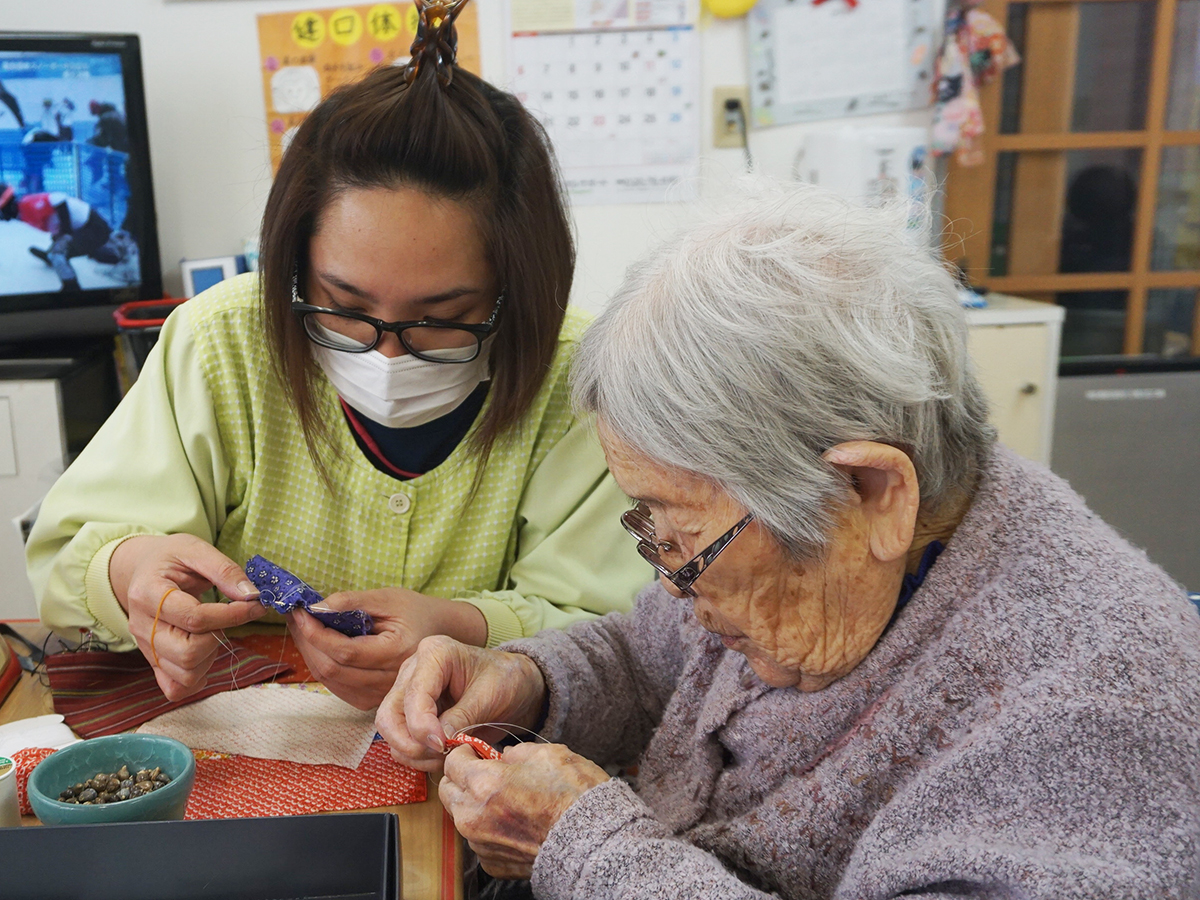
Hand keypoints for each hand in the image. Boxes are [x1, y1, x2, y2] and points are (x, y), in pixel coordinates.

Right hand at [109, 533, 267, 701]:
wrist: (142, 567)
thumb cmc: (171, 557)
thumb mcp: (196, 549)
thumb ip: (225, 570)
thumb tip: (251, 596)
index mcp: (148, 593)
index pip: (194, 618)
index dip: (232, 615)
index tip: (255, 605)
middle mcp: (142, 625)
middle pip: (188, 652)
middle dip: (219, 636)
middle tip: (227, 618)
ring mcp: (145, 647)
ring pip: (184, 674)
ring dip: (211, 657)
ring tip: (213, 631)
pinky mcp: (152, 661)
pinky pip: (175, 688)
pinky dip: (196, 678)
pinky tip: (205, 654)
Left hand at [287, 588, 487, 709]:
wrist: (439, 634)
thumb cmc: (415, 612)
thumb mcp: (387, 598)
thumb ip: (352, 602)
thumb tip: (316, 607)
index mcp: (397, 653)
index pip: (345, 652)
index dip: (316, 633)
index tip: (301, 612)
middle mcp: (389, 680)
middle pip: (332, 670)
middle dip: (307, 642)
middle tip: (297, 617)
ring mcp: (380, 694)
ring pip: (330, 681)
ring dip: (310, 654)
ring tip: (305, 628)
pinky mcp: (372, 700)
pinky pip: (336, 687)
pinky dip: (322, 666)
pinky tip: (319, 646)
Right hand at [375, 635, 545, 772]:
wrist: (515, 684)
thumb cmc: (506, 680)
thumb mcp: (491, 695)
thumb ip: (463, 716)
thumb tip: (438, 742)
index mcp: (435, 653)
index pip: (413, 694)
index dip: (422, 726)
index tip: (442, 746)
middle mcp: (413, 670)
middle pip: (389, 715)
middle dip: (410, 743)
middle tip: (441, 755)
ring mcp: (408, 692)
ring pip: (390, 732)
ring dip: (414, 754)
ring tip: (447, 756)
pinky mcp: (411, 713)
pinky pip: (400, 741)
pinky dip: (417, 756)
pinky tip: (442, 756)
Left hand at [440, 742, 609, 878]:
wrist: (593, 843)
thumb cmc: (574, 798)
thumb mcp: (547, 754)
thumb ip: (515, 751)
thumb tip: (504, 756)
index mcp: (484, 784)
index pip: (452, 762)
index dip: (465, 752)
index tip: (476, 752)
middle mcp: (474, 816)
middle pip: (447, 790)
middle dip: (461, 778)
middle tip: (486, 772)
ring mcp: (481, 843)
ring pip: (461, 815)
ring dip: (474, 804)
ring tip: (506, 799)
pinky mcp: (491, 862)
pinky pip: (478, 838)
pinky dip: (489, 828)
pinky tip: (514, 821)